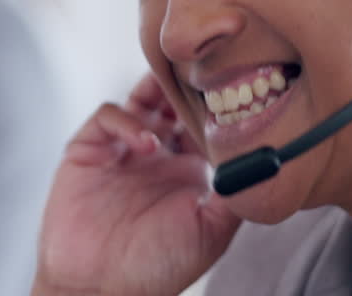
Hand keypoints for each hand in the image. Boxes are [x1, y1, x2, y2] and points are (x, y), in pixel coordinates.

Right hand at [35, 72, 240, 294]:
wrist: (101, 290)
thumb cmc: (157, 268)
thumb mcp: (212, 231)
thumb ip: (234, 192)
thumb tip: (262, 155)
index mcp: (187, 169)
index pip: (205, 119)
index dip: (217, 103)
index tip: (233, 93)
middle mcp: (157, 154)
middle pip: (174, 98)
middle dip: (187, 85)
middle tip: (202, 78)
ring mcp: (122, 148)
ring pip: (141, 96)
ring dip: (157, 90)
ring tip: (173, 102)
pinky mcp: (88, 149)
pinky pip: (107, 115)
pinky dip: (126, 120)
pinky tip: (146, 143)